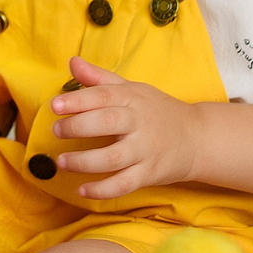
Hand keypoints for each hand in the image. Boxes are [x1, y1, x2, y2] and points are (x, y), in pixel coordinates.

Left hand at [50, 58, 209, 199]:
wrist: (197, 137)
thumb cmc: (158, 111)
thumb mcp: (132, 89)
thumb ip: (99, 78)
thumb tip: (72, 62)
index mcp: (133, 99)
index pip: (104, 95)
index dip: (78, 100)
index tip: (55, 105)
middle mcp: (140, 123)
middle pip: (107, 123)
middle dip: (78, 127)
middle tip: (56, 131)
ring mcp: (146, 150)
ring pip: (113, 157)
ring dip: (84, 162)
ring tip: (62, 161)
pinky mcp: (150, 173)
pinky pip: (124, 184)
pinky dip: (103, 190)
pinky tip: (83, 190)